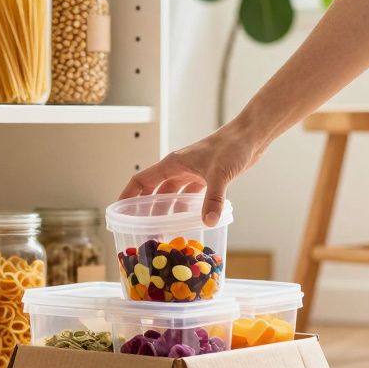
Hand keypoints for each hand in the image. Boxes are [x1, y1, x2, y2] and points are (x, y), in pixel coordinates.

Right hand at [120, 126, 261, 226]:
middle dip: (147, 211)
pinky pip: (188, 196)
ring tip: (162, 230)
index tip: (119, 212)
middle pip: (154, 192)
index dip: (128, 196)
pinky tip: (187, 221)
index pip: (141, 181)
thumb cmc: (232, 146)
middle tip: (144, 231)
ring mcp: (192, 173)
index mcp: (173, 164)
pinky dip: (185, 208)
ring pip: (172, 196)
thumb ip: (213, 199)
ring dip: (166, 212)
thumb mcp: (220, 174)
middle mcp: (178, 169)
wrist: (250, 136)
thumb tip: (208, 222)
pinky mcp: (206, 178)